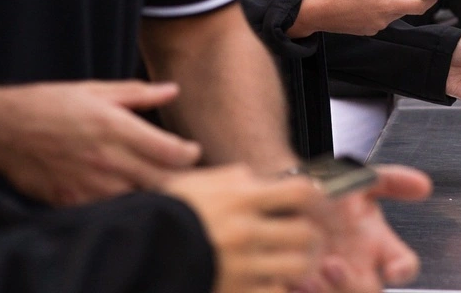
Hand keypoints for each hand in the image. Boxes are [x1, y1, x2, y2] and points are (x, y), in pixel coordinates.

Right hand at [0, 80, 201, 205]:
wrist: (4, 130)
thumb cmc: (50, 103)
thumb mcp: (95, 89)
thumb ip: (137, 94)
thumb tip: (171, 91)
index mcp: (115, 127)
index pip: (169, 152)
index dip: (189, 155)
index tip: (194, 152)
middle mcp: (107, 159)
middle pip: (161, 182)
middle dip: (181, 179)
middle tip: (188, 174)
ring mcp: (90, 186)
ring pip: (139, 201)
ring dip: (154, 195)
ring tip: (162, 185)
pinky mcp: (73, 203)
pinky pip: (110, 211)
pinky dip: (124, 205)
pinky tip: (127, 195)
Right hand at [165, 164, 323, 292]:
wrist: (144, 249)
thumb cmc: (170, 211)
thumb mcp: (202, 181)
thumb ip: (236, 178)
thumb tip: (260, 179)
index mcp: (242, 198)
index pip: (300, 192)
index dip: (316, 197)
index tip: (316, 201)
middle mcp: (248, 231)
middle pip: (307, 233)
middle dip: (314, 235)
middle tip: (310, 236)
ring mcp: (245, 266)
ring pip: (298, 266)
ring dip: (303, 263)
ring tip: (297, 260)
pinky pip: (277, 292)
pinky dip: (280, 287)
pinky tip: (273, 280)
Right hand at [291, 0, 437, 37]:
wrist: (313, 12)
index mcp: (386, 5)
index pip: (418, 6)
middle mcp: (383, 20)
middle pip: (404, 9)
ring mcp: (373, 27)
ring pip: (390, 13)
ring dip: (392, 2)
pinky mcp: (363, 29)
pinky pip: (378, 18)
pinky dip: (379, 8)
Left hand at [304, 165, 431, 292]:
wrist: (292, 192)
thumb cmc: (331, 190)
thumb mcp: (359, 181)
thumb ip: (391, 181)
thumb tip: (425, 184)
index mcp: (378, 245)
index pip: (404, 265)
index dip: (404, 270)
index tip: (393, 270)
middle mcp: (360, 267)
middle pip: (371, 291)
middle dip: (352, 285)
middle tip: (331, 264)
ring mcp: (334, 279)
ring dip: (328, 291)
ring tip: (308, 276)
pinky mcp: (307, 283)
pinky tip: (293, 281)